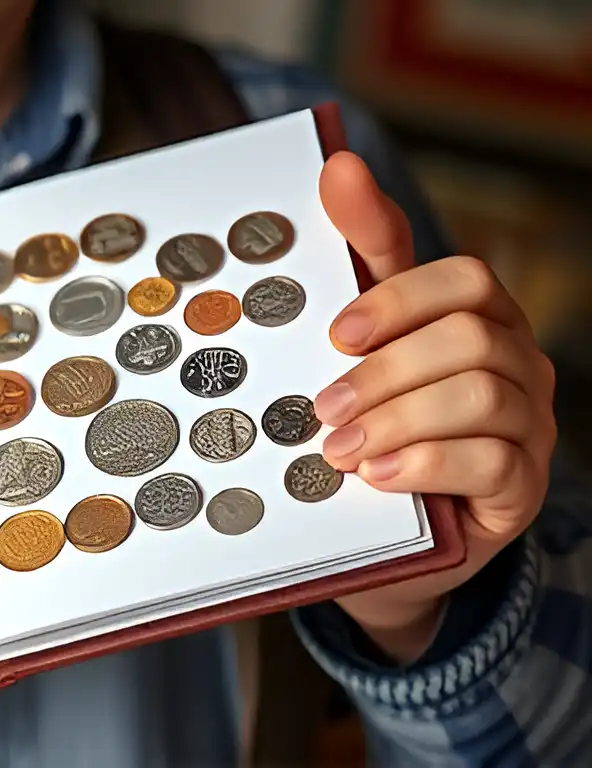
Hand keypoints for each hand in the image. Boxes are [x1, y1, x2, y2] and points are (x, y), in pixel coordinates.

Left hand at [313, 152, 556, 661]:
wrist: (383, 530)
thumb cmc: (372, 418)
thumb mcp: (356, 343)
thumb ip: (359, 258)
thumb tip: (338, 165)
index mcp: (476, 318)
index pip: (465, 279)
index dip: (400, 299)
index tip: (337, 332)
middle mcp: (513, 363)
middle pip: (470, 337)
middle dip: (385, 372)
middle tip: (323, 406)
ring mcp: (526, 424)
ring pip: (481, 395)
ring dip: (398, 419)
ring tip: (340, 448)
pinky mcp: (521, 487)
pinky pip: (492, 462)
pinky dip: (426, 466)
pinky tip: (379, 477)